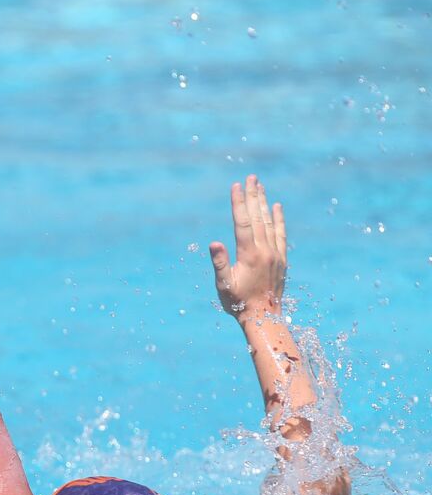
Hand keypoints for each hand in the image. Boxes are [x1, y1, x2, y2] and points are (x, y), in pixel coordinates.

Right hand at [209, 175, 286, 322]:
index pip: (242, 222)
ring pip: (269, 222)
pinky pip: (281, 234)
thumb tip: (214, 243)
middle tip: (250, 178)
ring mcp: (275, 254)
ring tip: (260, 186)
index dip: (238, 203)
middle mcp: (265, 251)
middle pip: (257, 217)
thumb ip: (220, 263)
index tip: (236, 186)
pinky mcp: (281, 259)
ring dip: (264, 203)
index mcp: (249, 255)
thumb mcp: (224, 285)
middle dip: (253, 196)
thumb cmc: (238, 303)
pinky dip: (279, 219)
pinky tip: (276, 207)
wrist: (264, 317)